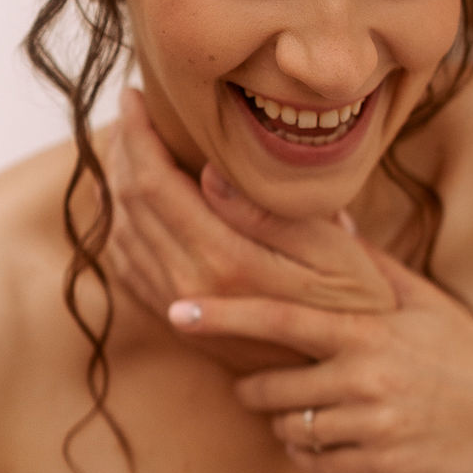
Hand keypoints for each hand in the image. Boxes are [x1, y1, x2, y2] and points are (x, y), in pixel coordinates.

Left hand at [101, 87, 396, 372]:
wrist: (347, 375)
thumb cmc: (355, 304)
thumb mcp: (335, 253)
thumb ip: (271, 213)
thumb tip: (209, 171)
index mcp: (226, 261)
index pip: (153, 183)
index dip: (136, 134)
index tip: (134, 97)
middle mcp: (191, 289)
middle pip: (129, 204)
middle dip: (122, 150)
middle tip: (128, 112)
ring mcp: (180, 312)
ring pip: (121, 234)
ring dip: (116, 185)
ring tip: (127, 146)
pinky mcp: (179, 328)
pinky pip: (127, 269)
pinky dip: (120, 227)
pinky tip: (128, 204)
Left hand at [169, 261, 472, 472]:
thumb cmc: (463, 351)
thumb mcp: (421, 300)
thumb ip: (364, 264)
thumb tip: (326, 214)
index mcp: (368, 332)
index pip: (281, 320)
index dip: (225, 316)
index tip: (180, 312)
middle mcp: (366, 380)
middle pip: (271, 389)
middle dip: (256, 387)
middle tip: (265, 381)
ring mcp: (373, 426)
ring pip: (289, 429)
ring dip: (286, 421)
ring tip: (310, 407)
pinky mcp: (382, 464)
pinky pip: (317, 462)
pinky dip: (312, 451)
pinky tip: (334, 435)